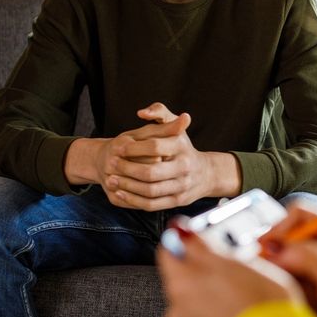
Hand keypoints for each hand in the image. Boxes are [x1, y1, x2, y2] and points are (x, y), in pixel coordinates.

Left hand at [65, 103, 241, 209]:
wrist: (205, 174)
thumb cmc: (182, 148)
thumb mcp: (175, 127)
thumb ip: (159, 112)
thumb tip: (141, 113)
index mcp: (182, 147)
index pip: (155, 147)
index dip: (133, 148)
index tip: (118, 148)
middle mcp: (185, 167)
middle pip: (151, 172)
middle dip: (127, 169)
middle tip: (111, 164)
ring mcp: (182, 186)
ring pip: (150, 190)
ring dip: (127, 186)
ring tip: (111, 180)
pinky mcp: (177, 201)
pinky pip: (152, 204)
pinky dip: (134, 199)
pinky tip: (120, 193)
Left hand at [157, 233, 302, 316]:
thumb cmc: (260, 303)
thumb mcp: (234, 261)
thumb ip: (200, 245)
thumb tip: (179, 229)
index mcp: (180, 282)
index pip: (169, 250)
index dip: (188, 242)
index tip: (207, 243)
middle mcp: (175, 308)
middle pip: (182, 277)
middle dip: (203, 271)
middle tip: (234, 271)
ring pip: (193, 299)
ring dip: (209, 294)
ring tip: (240, 296)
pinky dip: (214, 315)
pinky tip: (237, 314)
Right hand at [262, 206, 316, 316]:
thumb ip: (308, 256)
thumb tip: (276, 249)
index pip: (300, 214)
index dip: (280, 227)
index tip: (265, 248)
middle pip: (288, 238)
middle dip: (274, 253)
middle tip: (265, 271)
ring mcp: (316, 270)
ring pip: (284, 262)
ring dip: (276, 274)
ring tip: (276, 289)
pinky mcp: (310, 292)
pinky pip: (286, 283)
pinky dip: (280, 290)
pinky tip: (283, 301)